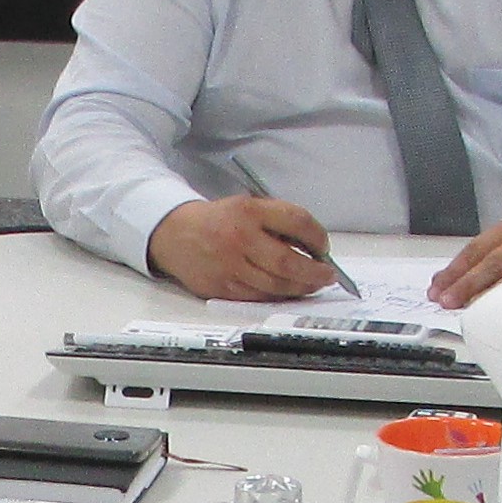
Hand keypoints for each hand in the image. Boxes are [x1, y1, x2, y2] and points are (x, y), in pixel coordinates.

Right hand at [147, 196, 339, 301]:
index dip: (317, 236)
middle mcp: (239, 238)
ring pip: (276, 284)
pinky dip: (278, 295)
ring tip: (312, 284)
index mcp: (248, 211)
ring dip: (300, 287)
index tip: (323, 246)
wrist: (174, 234)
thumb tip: (311, 246)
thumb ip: (277, 221)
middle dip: (315, 271)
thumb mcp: (247, 206)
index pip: (296, 221)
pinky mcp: (222, 287)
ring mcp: (230, 266)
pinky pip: (259, 296)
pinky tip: (288, 290)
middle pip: (288, 261)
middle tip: (327, 274)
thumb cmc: (217, 221)